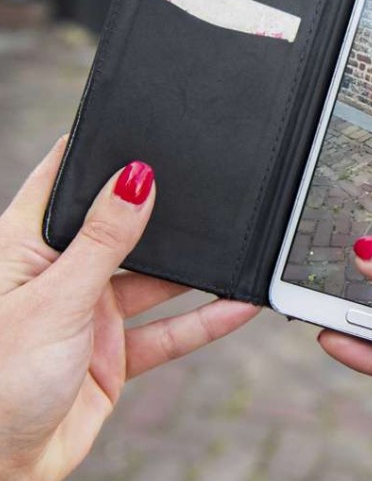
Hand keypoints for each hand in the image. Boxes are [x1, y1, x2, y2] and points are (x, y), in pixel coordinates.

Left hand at [0, 138, 258, 480]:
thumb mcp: (56, 300)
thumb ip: (103, 241)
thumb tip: (135, 177)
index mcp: (25, 248)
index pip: (63, 182)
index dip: (100, 153)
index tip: (141, 124)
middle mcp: (60, 276)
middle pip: (122, 232)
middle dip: (163, 217)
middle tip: (210, 193)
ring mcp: (89, 316)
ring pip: (153, 282)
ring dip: (193, 273)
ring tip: (238, 251)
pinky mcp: (112, 356)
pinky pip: (167, 332)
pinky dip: (204, 322)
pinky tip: (238, 305)